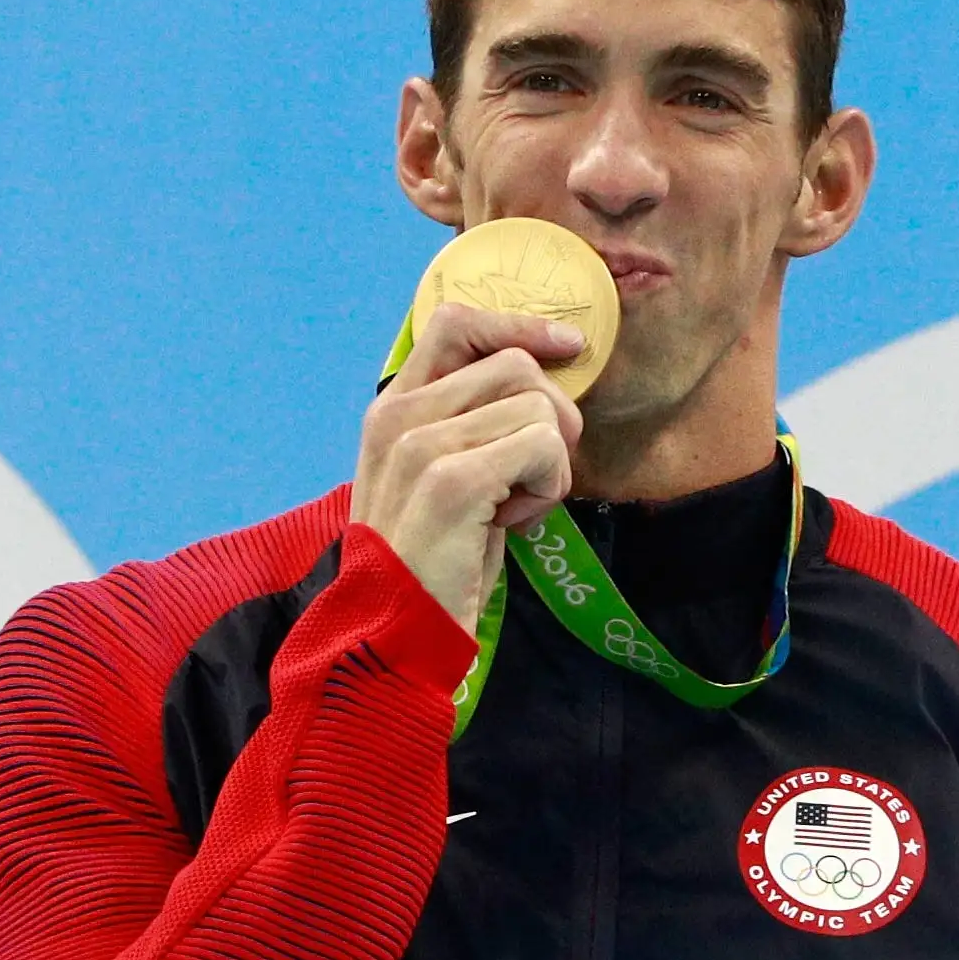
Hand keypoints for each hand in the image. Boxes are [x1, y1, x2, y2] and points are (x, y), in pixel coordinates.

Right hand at [353, 302, 586, 630]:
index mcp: (391, 409)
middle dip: (550, 419)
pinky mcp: (454, 481)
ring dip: (549, 463)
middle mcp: (398, 417)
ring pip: (538, 406)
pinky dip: (548, 487)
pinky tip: (514, 523)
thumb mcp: (438, 477)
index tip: (567, 346)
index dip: (518, 326)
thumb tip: (545, 385)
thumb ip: (469, 424)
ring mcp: (421, 446)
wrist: (395, 635)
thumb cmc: (431, 562)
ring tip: (512, 508)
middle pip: (516, 366)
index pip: (455, 324)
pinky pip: (544, 446)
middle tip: (530, 477)